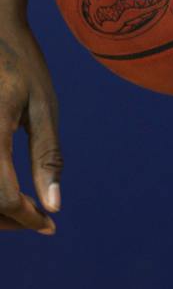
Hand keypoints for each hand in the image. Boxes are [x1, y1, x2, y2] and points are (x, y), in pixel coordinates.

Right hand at [0, 15, 61, 232]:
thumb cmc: (22, 64)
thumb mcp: (43, 106)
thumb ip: (47, 157)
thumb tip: (53, 206)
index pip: (2, 196)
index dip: (25, 217)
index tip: (49, 224)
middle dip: (9, 220)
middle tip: (38, 219)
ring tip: (22, 208)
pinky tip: (5, 192)